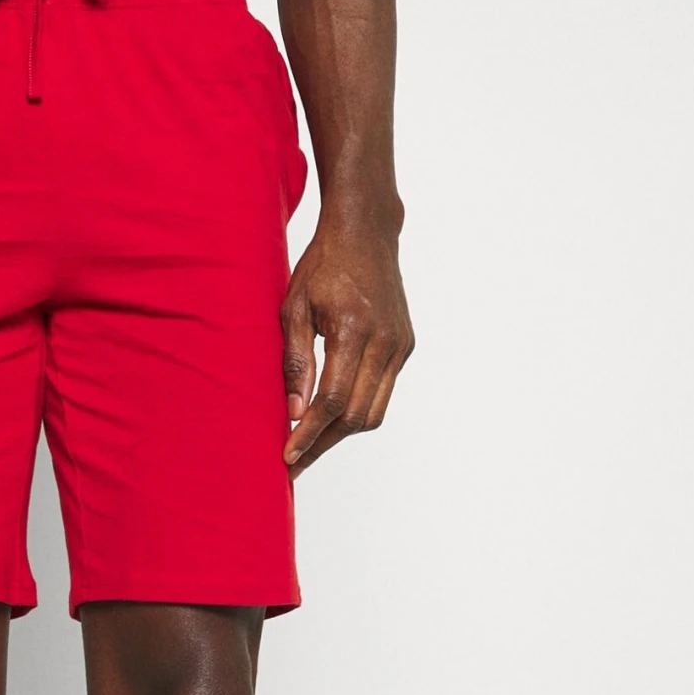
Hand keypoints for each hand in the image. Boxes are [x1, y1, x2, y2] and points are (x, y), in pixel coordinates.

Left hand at [281, 214, 413, 473]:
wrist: (366, 233)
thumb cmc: (323, 265)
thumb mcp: (294, 308)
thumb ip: (295, 361)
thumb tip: (292, 412)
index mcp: (354, 331)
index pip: (333, 401)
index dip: (309, 434)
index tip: (288, 456)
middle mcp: (385, 343)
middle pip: (357, 416)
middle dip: (323, 443)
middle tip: (294, 461)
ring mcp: (400, 345)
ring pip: (374, 411)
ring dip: (341, 433)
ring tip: (310, 444)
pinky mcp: (405, 345)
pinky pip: (382, 392)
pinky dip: (357, 410)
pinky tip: (332, 415)